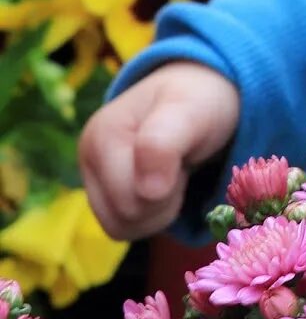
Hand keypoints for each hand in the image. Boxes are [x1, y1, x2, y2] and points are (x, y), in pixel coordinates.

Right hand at [79, 62, 240, 240]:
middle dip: (164, 201)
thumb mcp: (189, 111)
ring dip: (158, 211)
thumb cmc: (199, 101)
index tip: (184, 158)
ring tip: (173, 174)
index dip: (168, 191)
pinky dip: (152, 214)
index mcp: (101, 137)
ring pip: (122, 227)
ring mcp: (94, 177)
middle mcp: (88, 158)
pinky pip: (125, 226)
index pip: (131, 202)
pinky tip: (165, 185)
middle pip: (125, 218)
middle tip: (182, 166)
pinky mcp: (105, 192)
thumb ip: (163, 145)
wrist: (203, 91)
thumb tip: (147, 192)